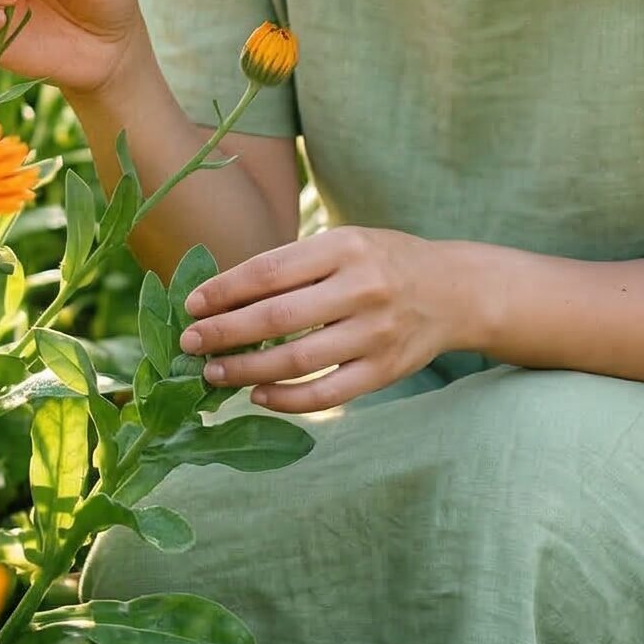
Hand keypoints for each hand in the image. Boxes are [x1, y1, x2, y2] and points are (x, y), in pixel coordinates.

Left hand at [175, 226, 467, 413]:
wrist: (454, 290)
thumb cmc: (382, 262)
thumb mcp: (344, 244)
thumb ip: (294, 266)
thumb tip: (222, 295)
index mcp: (345, 247)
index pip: (270, 270)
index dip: (225, 290)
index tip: (192, 305)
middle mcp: (362, 287)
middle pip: (277, 316)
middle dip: (225, 332)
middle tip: (189, 343)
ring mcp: (375, 332)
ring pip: (297, 360)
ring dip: (246, 369)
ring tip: (213, 373)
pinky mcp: (385, 370)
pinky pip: (327, 393)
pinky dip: (287, 399)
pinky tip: (257, 395)